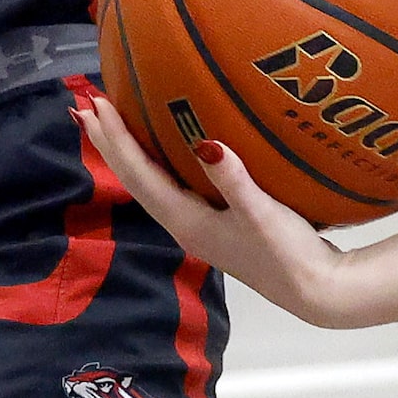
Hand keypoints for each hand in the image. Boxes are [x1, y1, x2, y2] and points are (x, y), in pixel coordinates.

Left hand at [78, 91, 372, 328]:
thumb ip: (233, 180)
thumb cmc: (287, 253)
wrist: (313, 291)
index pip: (139, 175)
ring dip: (126, 152)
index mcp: (186, 221)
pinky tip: (160, 150)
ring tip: (109, 124)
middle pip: (134, 178)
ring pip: (149, 181)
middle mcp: (182, 223)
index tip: (94, 106)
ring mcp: (196, 224)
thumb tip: (205, 142)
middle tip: (84, 106)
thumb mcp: (262, 214)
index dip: (116, 140)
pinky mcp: (212, 223)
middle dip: (109, 143)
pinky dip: (154, 162)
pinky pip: (169, 184)